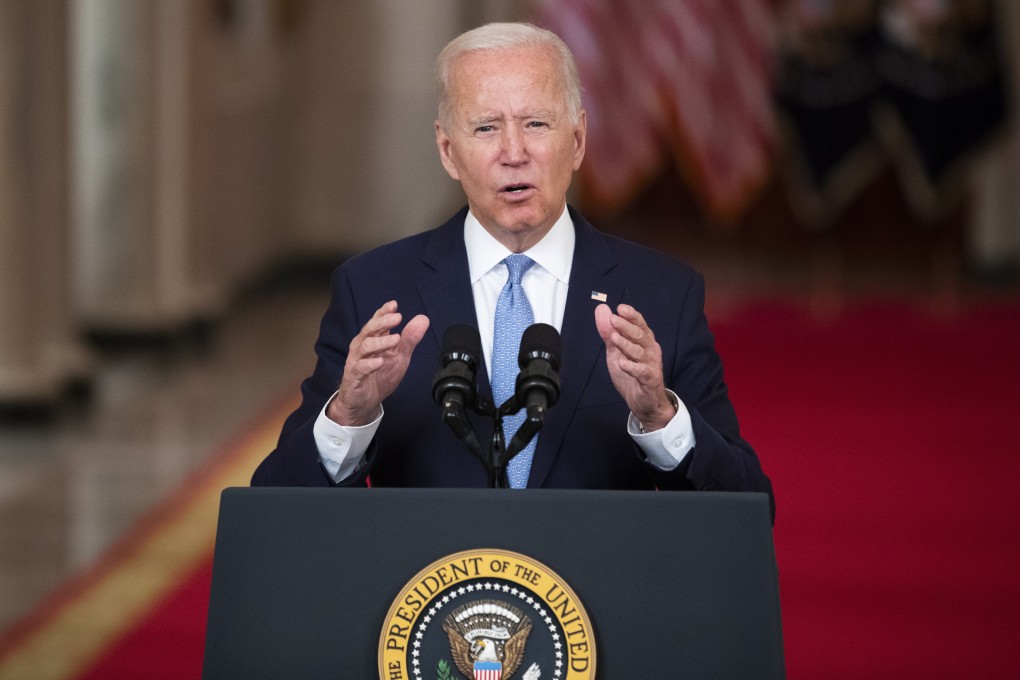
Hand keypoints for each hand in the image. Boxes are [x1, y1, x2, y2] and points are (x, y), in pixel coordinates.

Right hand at [328, 300, 429, 425]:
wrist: (365, 402)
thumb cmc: (379, 376)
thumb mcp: (399, 356)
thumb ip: (409, 339)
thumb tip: (423, 319)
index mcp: (372, 340)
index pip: (376, 322)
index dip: (383, 312)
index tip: (394, 305)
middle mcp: (362, 347)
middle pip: (369, 330)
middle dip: (382, 322)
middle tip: (397, 318)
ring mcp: (356, 362)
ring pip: (364, 347)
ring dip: (380, 342)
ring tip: (396, 339)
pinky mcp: (353, 377)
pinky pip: (359, 369)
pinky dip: (369, 364)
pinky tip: (379, 361)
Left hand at [594, 303, 674, 431]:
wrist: (644, 401)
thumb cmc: (631, 373)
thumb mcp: (616, 351)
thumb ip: (609, 332)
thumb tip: (602, 310)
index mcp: (644, 341)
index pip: (639, 324)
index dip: (631, 316)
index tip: (620, 308)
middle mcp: (650, 350)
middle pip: (640, 335)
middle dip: (626, 327)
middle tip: (614, 320)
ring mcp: (651, 365)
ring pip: (639, 352)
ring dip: (626, 344)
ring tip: (614, 338)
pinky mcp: (650, 380)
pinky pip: (642, 372)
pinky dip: (632, 367)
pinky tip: (622, 363)